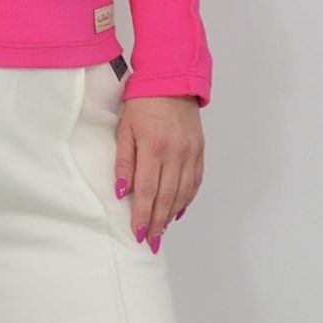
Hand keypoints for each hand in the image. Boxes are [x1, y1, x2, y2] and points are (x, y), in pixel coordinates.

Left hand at [115, 94, 203, 249]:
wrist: (172, 82)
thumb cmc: (142, 103)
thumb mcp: (125, 129)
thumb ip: (124, 162)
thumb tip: (123, 191)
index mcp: (153, 147)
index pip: (148, 191)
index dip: (143, 215)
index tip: (137, 233)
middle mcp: (175, 153)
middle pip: (166, 197)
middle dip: (157, 222)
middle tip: (150, 241)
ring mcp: (190, 153)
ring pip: (182, 193)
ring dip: (171, 216)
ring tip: (161, 231)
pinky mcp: (199, 151)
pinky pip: (194, 182)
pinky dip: (186, 199)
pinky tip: (177, 211)